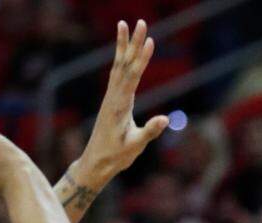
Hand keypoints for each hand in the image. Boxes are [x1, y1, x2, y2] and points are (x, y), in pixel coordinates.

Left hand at [77, 20, 168, 186]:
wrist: (97, 161)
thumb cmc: (116, 156)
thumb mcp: (135, 146)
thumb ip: (149, 131)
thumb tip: (164, 118)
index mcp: (120, 105)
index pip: (133, 76)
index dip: (142, 58)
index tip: (149, 41)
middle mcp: (114, 96)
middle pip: (125, 64)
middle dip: (133, 43)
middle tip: (140, 23)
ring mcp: (111, 97)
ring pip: (119, 65)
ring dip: (124, 45)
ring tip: (126, 25)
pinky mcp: (112, 100)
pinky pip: (117, 74)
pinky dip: (121, 59)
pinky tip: (123, 51)